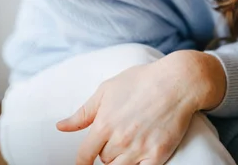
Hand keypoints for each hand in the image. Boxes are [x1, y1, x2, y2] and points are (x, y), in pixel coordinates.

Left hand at [55, 58, 197, 164]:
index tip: (85, 161)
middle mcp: (120, 140)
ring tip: (131, 140)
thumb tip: (61, 127)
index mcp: (104, 124)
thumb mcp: (107, 89)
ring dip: (121, 159)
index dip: (83, 161)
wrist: (176, 81)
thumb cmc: (141, 81)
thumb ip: (83, 112)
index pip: (84, 157)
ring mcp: (139, 149)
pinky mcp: (158, 155)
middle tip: (120, 133)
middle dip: (108, 150)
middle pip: (104, 161)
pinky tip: (140, 155)